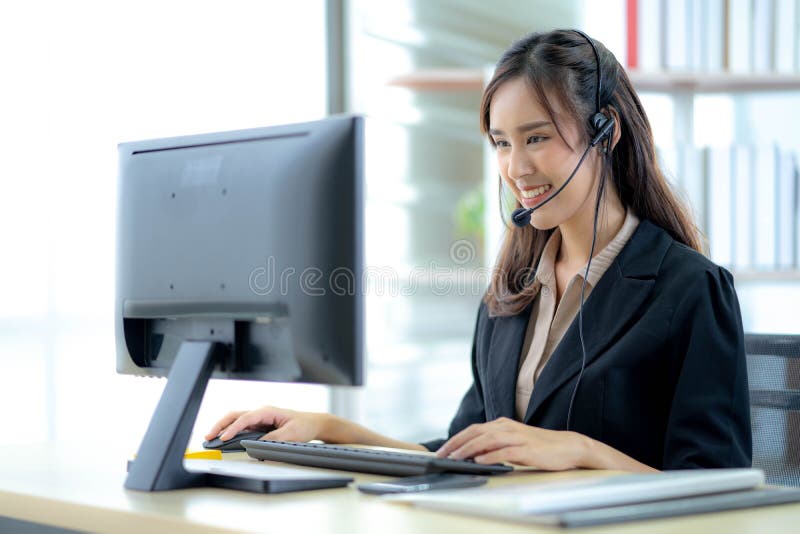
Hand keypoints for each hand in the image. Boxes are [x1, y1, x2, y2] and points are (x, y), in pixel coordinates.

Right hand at [204, 406, 326, 442]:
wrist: (313, 424)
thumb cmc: (304, 425)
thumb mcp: (290, 434)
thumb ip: (273, 439)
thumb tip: (257, 445)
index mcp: (268, 411)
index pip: (246, 418)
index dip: (234, 428)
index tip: (224, 437)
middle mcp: (261, 413)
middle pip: (236, 416)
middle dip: (220, 424)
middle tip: (208, 436)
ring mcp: (259, 419)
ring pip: (236, 421)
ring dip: (223, 428)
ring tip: (211, 438)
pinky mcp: (260, 426)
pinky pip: (242, 427)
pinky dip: (231, 432)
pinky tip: (223, 439)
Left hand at [435, 417, 590, 470]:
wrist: (566, 446)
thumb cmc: (538, 446)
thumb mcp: (512, 443)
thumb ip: (494, 445)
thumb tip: (472, 454)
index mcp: (502, 424)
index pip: (473, 429)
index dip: (456, 439)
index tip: (442, 450)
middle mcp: (507, 427)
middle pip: (476, 432)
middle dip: (456, 443)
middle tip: (442, 455)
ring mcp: (517, 437)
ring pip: (487, 440)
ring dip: (469, 449)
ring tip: (456, 458)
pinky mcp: (527, 449)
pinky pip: (505, 451)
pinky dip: (491, 456)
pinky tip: (480, 461)